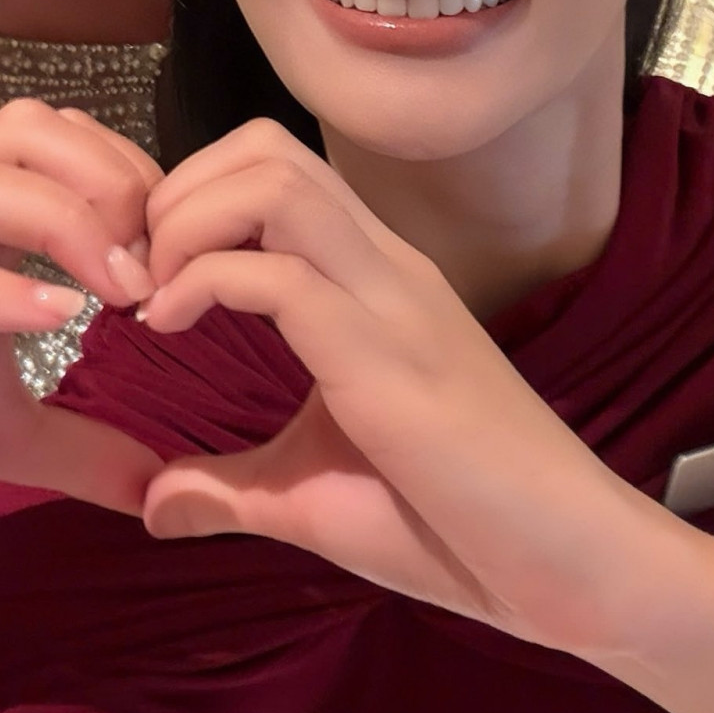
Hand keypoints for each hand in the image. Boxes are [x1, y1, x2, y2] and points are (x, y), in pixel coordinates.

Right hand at [0, 100, 162, 537]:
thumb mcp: (2, 435)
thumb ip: (82, 446)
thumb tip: (161, 487)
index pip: (58, 141)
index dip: (130, 173)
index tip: (178, 246)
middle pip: (22, 128)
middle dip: (107, 173)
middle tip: (157, 256)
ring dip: (65, 221)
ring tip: (124, 290)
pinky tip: (58, 320)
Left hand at [139, 120, 679, 659]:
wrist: (575, 566)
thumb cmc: (457, 526)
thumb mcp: (314, 496)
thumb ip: (232, 488)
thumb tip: (152, 504)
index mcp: (372, 278)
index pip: (274, 165)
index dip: (190, 194)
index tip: (145, 271)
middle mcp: (383, 265)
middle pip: (267, 146)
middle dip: (178, 188)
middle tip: (138, 270)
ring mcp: (390, 299)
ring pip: (274, 181)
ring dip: (189, 219)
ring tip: (155, 293)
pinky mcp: (387, 353)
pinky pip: (280, 272)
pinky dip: (202, 280)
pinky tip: (170, 329)